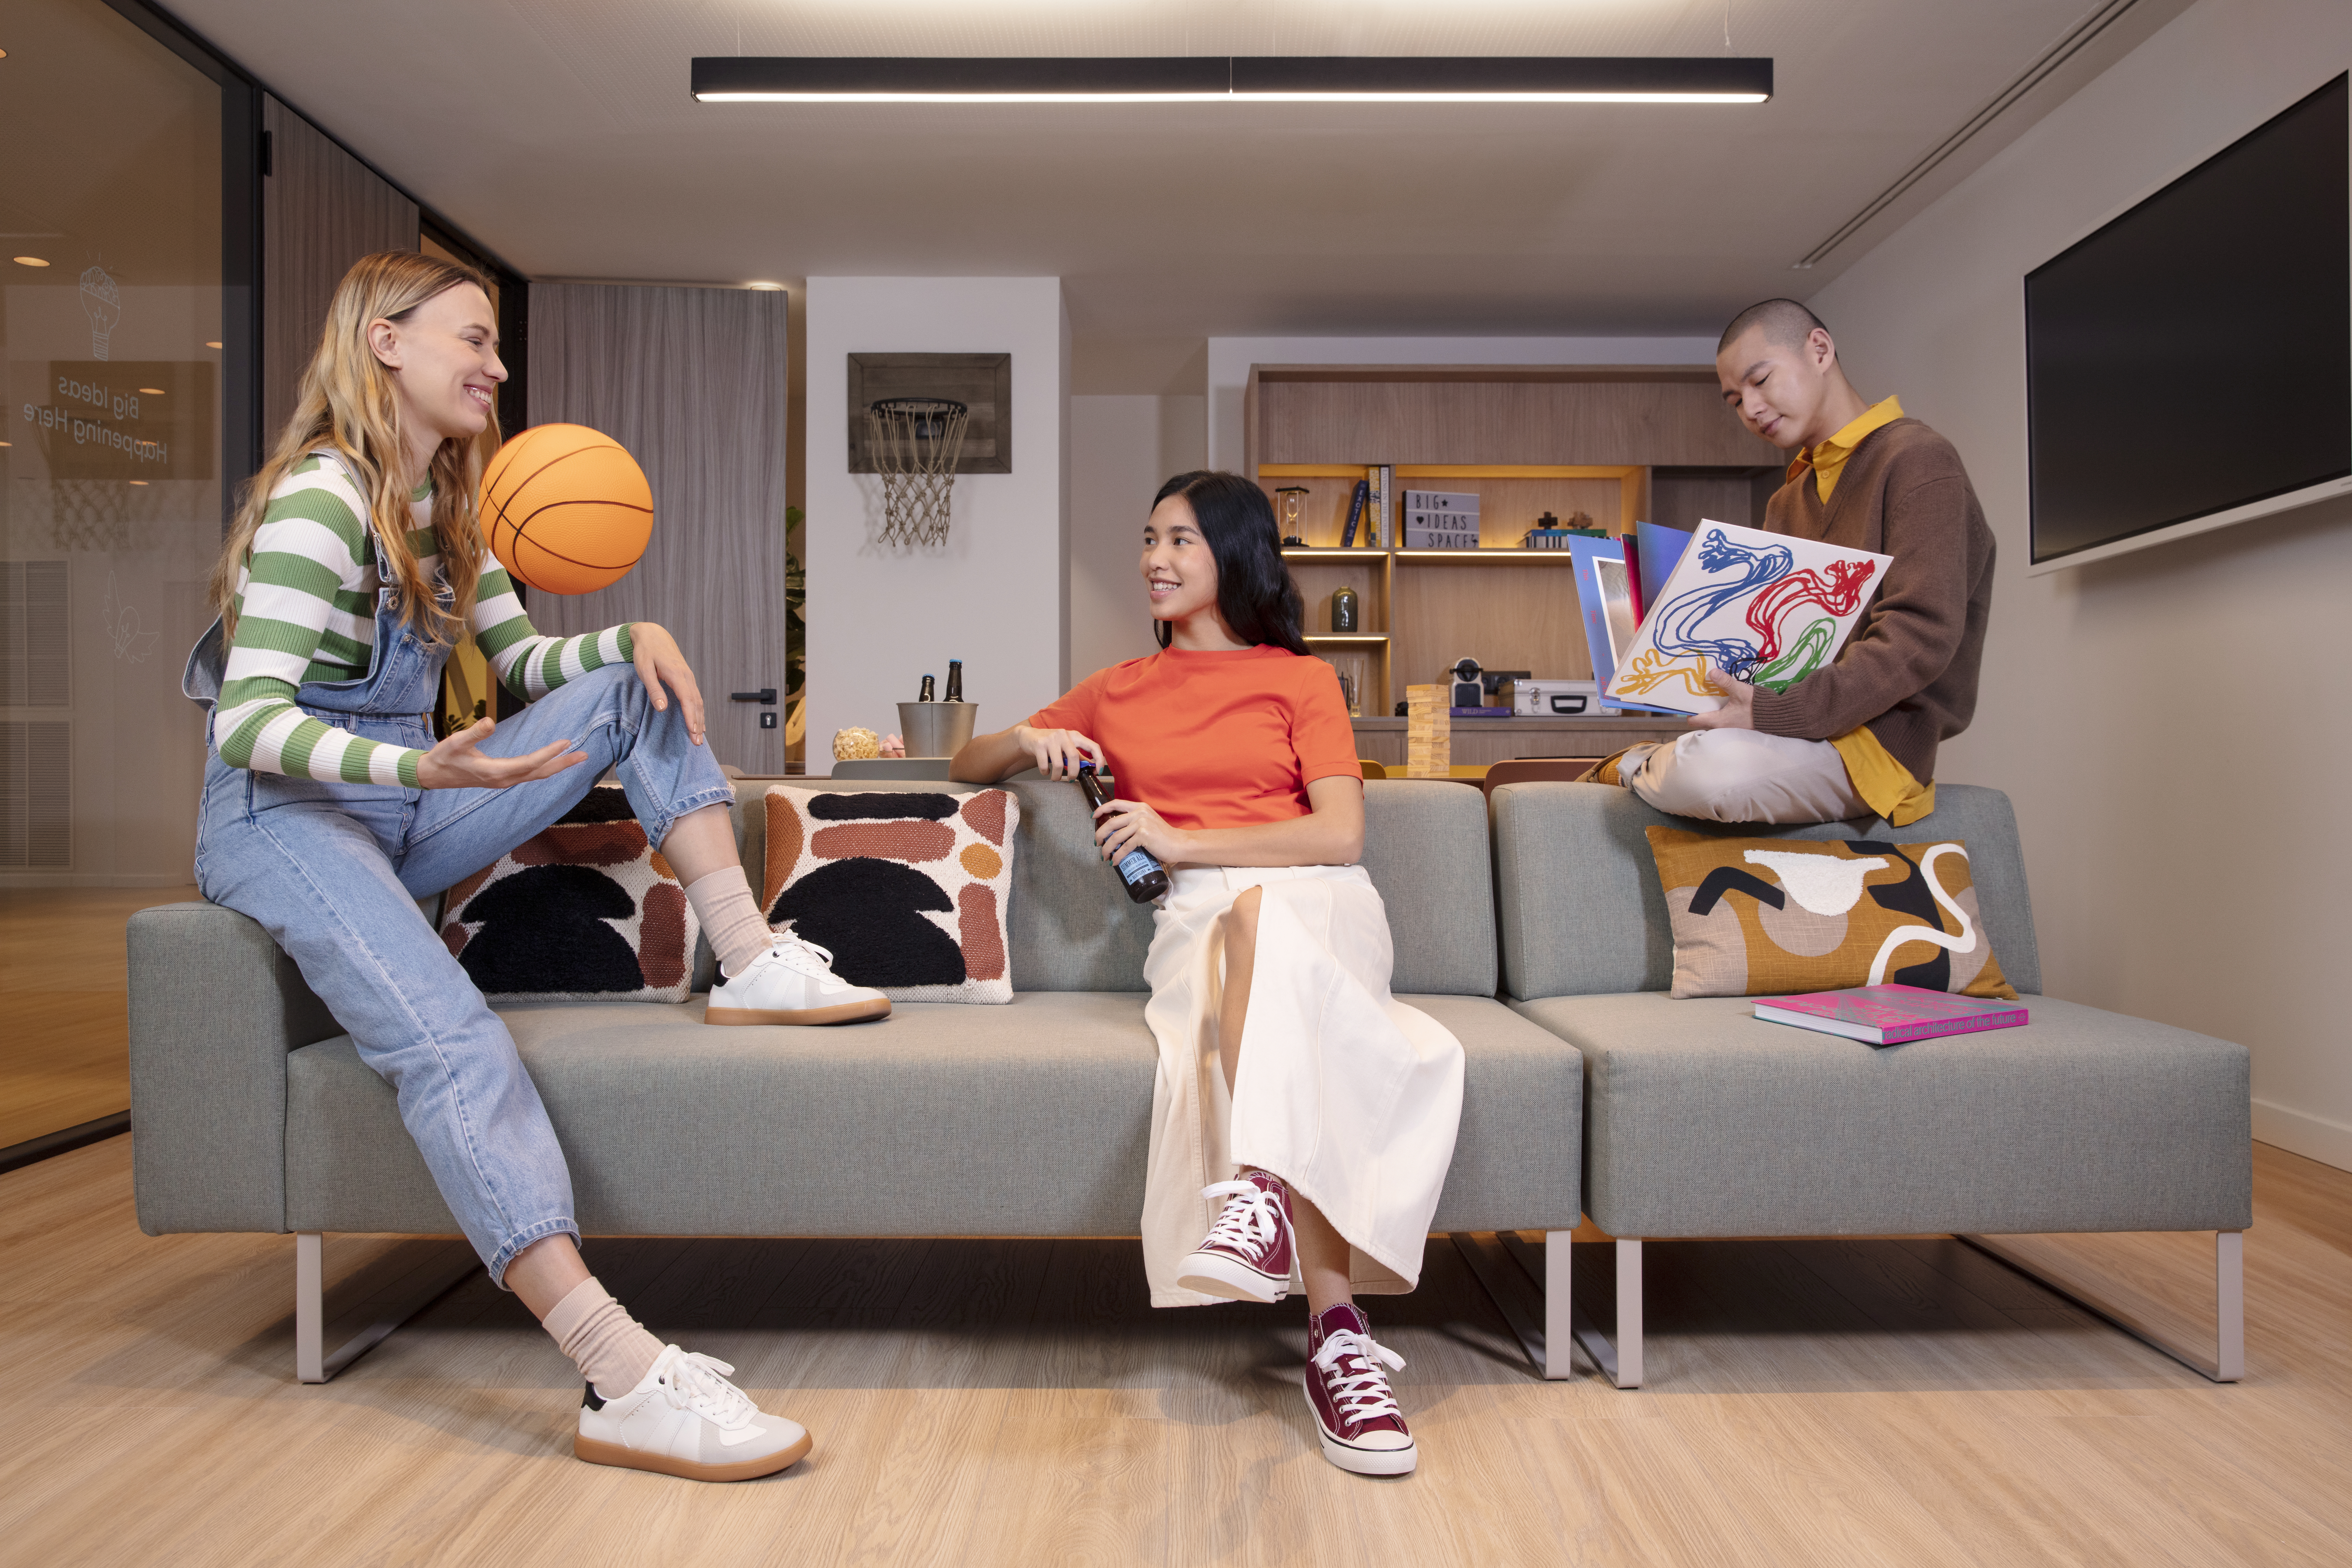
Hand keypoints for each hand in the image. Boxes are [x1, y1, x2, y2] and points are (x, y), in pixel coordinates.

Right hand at [415, 715, 586, 789]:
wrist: (434, 775)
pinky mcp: (503, 779)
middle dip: (563, 764)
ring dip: (557, 766)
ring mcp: (504, 781)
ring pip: (537, 775)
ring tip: (577, 757)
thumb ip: (473, 733)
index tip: (565, 742)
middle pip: (540, 772)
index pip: (529, 763)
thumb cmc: (445, 757)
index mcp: (495, 772)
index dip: (548, 753)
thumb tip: (489, 721)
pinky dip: (545, 768)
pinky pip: (530, 775)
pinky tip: (554, 763)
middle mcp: (504, 780)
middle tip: (585, 755)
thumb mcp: (456, 742)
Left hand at [631, 622, 706, 745]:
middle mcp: (687, 677)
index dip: (691, 717)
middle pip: (696, 704)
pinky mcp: (687, 679)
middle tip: (697, 743)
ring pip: (698, 701)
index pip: (687, 700)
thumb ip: (654, 689)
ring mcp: (689, 677)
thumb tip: (662, 708)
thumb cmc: (646, 652)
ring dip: (700, 719)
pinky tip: (699, 721)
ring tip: (700, 737)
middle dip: (698, 724)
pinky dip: (699, 711)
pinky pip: (696, 697)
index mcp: (677, 674)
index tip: (693, 732)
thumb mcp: (644, 669)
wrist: (653, 635)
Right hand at [1014, 724, 1101, 780]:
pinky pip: (1045, 765)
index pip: (1093, 746)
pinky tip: (1045, 771)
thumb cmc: (1050, 743)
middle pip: (1075, 757)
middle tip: (1070, 779)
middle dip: (1074, 773)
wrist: (1028, 736)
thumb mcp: (1066, 746)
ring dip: (1057, 776)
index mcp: (1074, 735)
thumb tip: (1091, 766)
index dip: (1099, 760)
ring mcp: (1051, 739)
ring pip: (1059, 764)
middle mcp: (1064, 735)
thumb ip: (1078, 755)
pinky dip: (1045, 772)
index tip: (1098, 772)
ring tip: (1055, 778)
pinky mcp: (1039, 744)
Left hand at [1094, 795, 1188, 867]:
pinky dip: (1117, 856)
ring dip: (1107, 849)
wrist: (1179, 844)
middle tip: (1097, 844)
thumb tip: (1118, 832)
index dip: (1102, 809)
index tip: (1093, 817)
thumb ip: (1136, 821)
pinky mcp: (1143, 836)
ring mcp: (1141, 823)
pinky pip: (1124, 847)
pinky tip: (1114, 862)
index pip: (1116, 803)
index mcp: (1140, 807)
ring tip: (1104, 856)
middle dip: (1100, 835)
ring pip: (1116, 837)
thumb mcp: (1149, 822)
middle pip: (1111, 823)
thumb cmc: (1164, 837)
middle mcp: (1139, 813)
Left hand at [1687, 661, 1758, 730]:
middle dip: (1699, 708)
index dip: (1688, 712)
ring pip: (1713, 720)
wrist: (1776, 717)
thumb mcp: (1740, 691)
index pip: (1694, 721)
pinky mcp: (1737, 726)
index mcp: (1718, 721)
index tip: (1688, 700)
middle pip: (1702, 720)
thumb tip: (1712, 672)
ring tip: (1711, 696)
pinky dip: (1720, 712)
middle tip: (1699, 695)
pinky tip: (1724, 701)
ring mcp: (1730, 728)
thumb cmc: (1756, 706)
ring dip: (1711, 710)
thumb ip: (1726, 682)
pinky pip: (1723, 720)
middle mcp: (1721, 728)